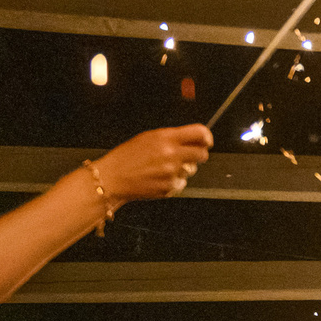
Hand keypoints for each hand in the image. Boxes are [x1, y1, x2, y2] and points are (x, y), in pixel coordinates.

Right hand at [90, 125, 212, 203]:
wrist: (113, 177)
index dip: (206, 137)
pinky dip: (174, 181)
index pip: (200, 133)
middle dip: (199, 154)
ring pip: (191, 170)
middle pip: (202, 154)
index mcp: (166, 138)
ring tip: (164, 167)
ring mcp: (171, 172)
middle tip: (190, 155)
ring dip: (183, 168)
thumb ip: (172, 137)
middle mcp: (171, 154)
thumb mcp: (148, 138)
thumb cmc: (128, 156)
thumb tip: (193, 139)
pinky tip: (159, 177)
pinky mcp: (170, 187)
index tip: (206, 141)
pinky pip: (182, 183)